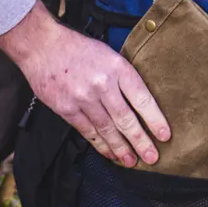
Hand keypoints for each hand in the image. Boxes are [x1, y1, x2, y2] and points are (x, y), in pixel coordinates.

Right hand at [0, 2, 170, 166]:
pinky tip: (110, 154)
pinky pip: (88, 131)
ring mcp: (83, 98)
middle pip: (126, 119)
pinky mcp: (67, 108)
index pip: (142, 98)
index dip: (155, 120)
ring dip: (121, 148)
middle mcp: (102, 84)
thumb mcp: (108, 54)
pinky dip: (100, 145)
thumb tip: (139, 104)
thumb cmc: (77, 48)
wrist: (42, 45)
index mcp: (117, 68)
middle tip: (152, 157)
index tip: (165, 136)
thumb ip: (123, 77)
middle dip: (141, 141)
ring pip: (108, 129)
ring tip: (132, 161)